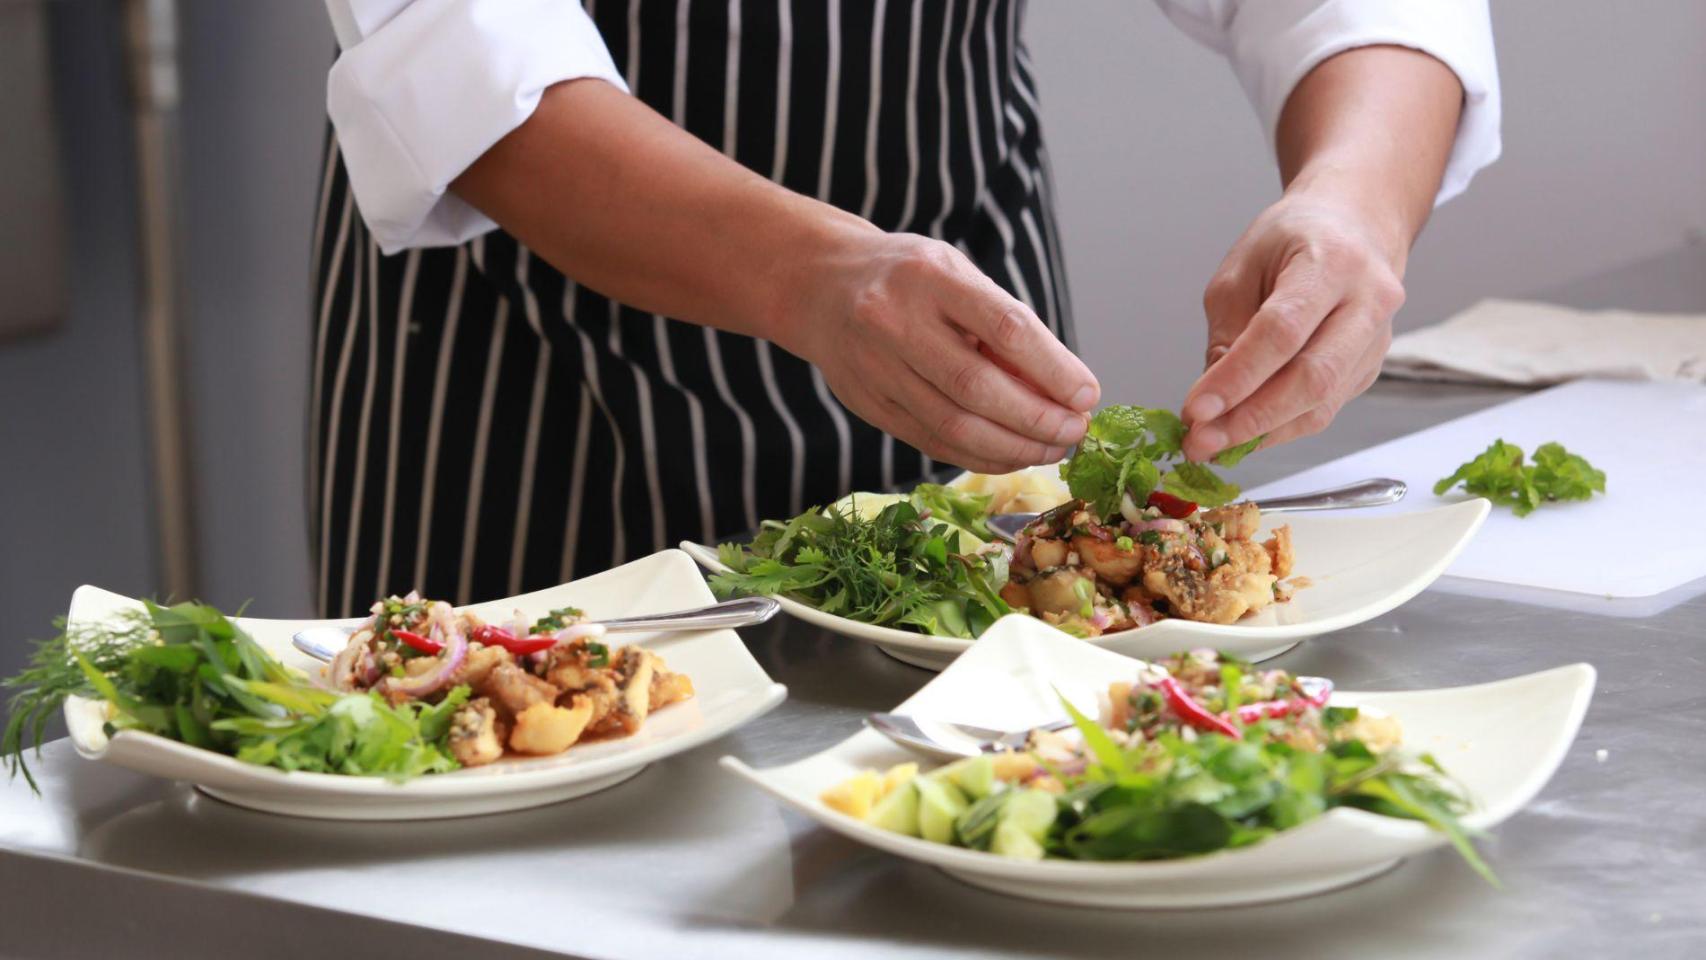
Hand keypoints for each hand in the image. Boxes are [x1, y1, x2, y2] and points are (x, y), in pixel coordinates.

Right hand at [780, 233, 1099, 473]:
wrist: (821, 287)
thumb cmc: (909, 279)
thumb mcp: (956, 273)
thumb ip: (1002, 323)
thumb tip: (1063, 387)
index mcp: (931, 276)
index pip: (1004, 327)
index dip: (1052, 368)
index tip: (1087, 395)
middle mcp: (896, 320)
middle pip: (977, 386)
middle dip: (1037, 419)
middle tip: (1076, 431)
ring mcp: (876, 367)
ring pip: (953, 425)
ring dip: (1014, 447)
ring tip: (1053, 448)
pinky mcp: (868, 404)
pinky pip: (932, 443)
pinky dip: (980, 456)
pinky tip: (1012, 455)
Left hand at [1179, 188, 1406, 461]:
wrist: (1355, 225)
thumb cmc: (1292, 240)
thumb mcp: (1242, 268)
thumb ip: (1228, 331)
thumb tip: (1212, 400)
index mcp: (1332, 262)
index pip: (1282, 332)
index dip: (1237, 377)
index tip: (1195, 411)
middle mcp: (1368, 301)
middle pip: (1312, 377)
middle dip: (1250, 419)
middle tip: (1201, 442)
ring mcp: (1377, 339)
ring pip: (1321, 403)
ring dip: (1262, 433)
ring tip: (1212, 444)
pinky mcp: (1370, 367)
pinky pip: (1324, 408)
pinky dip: (1280, 427)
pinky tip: (1243, 432)